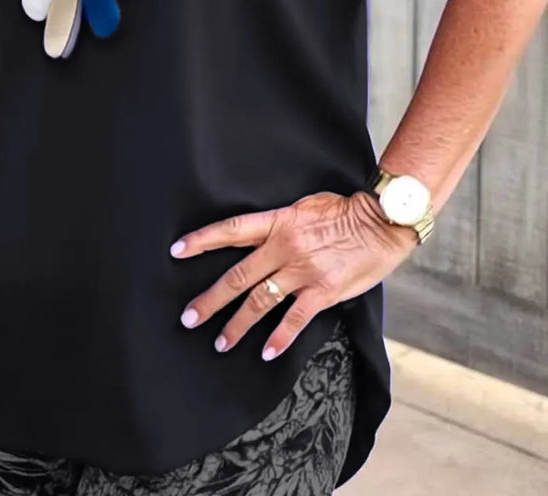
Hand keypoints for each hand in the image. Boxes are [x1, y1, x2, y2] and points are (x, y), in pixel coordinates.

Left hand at [170, 190, 416, 360]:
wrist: (381, 220)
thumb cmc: (344, 211)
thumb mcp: (304, 206)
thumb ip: (279, 223)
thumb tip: (258, 235)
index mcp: (277, 222)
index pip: (231, 230)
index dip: (202, 240)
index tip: (177, 251)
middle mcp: (284, 248)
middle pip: (237, 276)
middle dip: (210, 300)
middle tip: (188, 317)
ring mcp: (302, 271)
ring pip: (260, 301)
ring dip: (237, 325)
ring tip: (220, 342)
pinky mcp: (322, 292)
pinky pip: (295, 319)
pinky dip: (279, 338)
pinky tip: (266, 352)